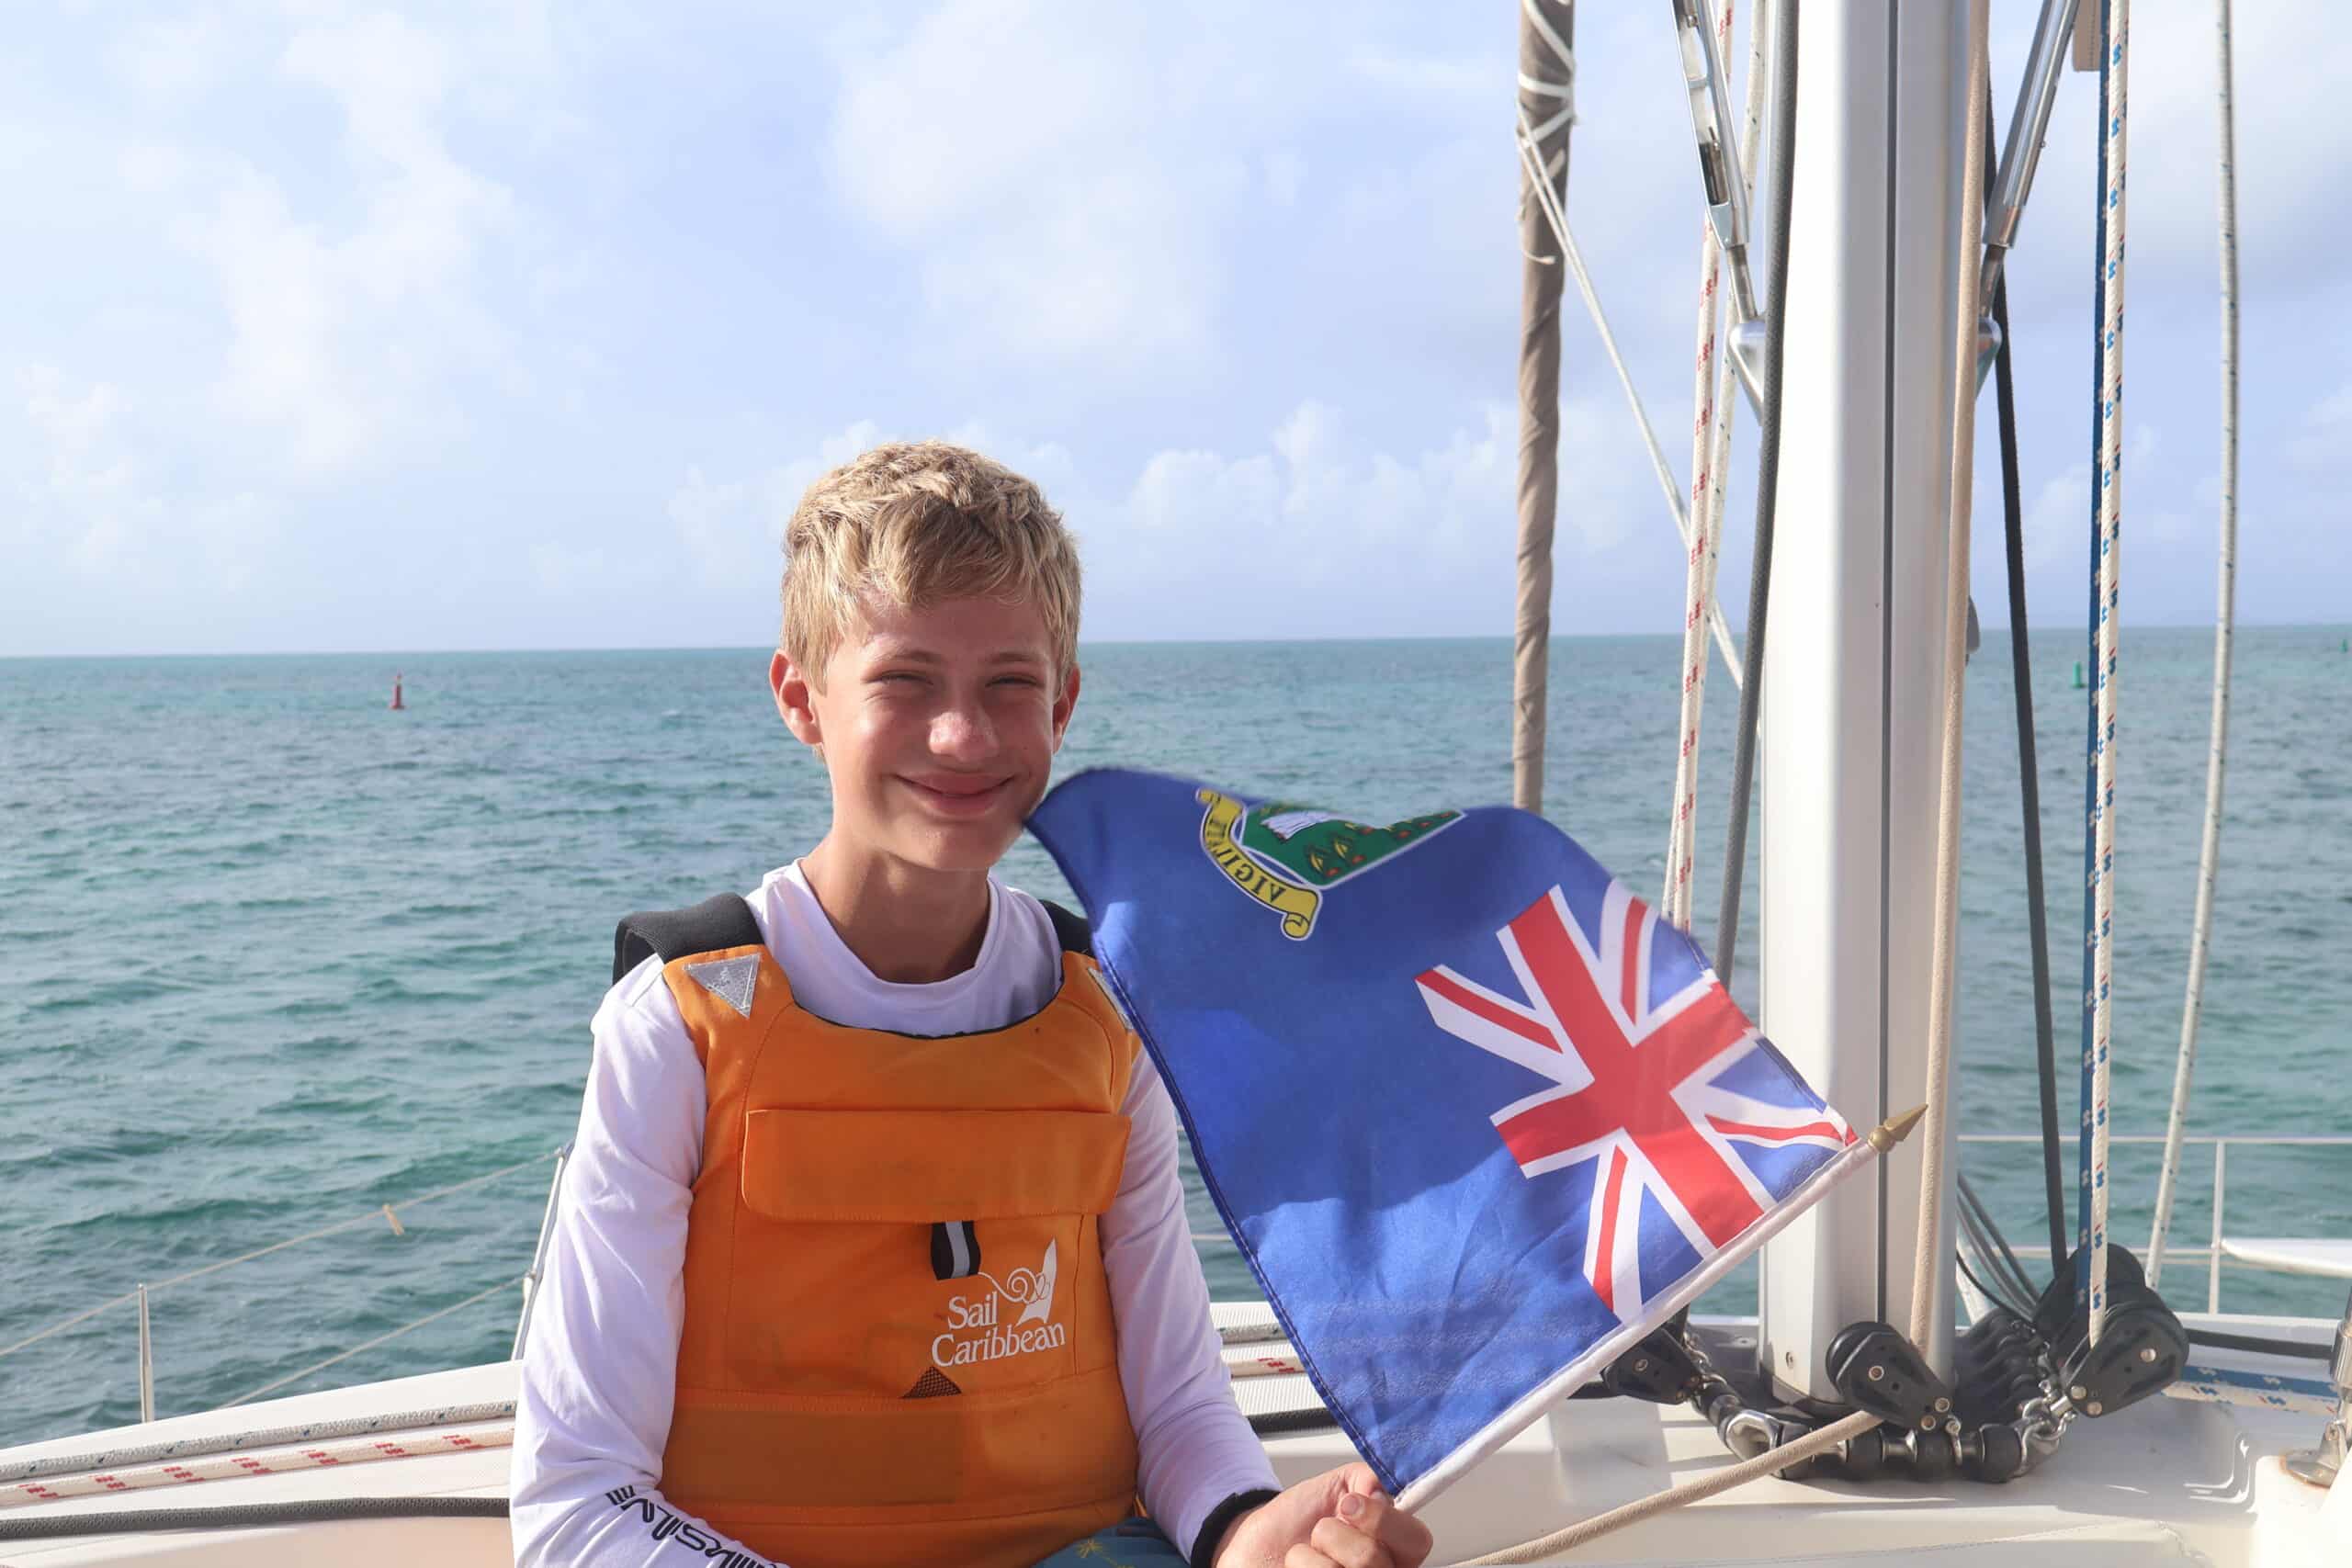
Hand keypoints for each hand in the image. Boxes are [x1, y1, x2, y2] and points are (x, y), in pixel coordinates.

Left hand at [1212, 1462, 1433, 1567]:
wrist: (1258, 1549)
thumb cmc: (1297, 1524)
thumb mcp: (1334, 1487)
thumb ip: (1364, 1479)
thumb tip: (1380, 1490)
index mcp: (1393, 1549)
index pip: (1417, 1540)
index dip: (1384, 1519)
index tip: (1349, 1504)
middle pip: (1372, 1558)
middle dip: (1333, 1534)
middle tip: (1321, 1533)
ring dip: (1310, 1554)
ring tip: (1307, 1554)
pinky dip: (1297, 1565)